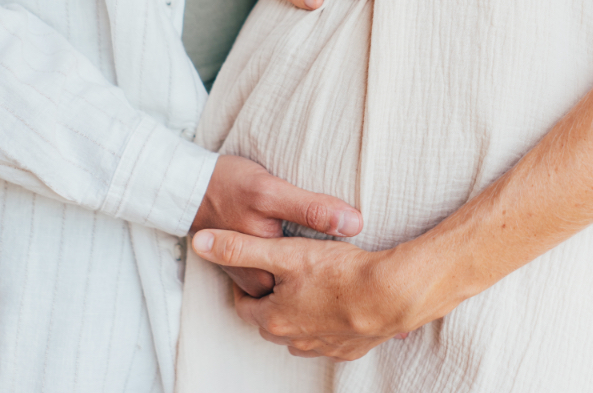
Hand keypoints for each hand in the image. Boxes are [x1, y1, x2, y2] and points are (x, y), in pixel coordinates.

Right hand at [190, 156, 363, 296]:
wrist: (188, 187)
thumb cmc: (229, 185)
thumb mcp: (271, 192)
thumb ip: (312, 209)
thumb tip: (354, 224)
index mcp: (268, 270)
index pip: (320, 282)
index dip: (345, 269)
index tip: (362, 258)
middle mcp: (259, 282)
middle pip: (307, 286)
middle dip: (331, 273)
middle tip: (353, 255)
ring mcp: (252, 278)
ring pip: (294, 283)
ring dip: (316, 272)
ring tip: (337, 255)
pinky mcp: (249, 269)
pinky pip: (281, 274)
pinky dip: (299, 266)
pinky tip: (315, 252)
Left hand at [190, 229, 420, 360]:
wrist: (392, 296)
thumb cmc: (339, 273)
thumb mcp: (284, 252)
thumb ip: (239, 248)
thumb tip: (200, 242)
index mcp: (272, 319)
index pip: (245, 304)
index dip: (247, 281)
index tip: (255, 265)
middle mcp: (294, 340)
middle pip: (271, 319)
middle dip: (272, 299)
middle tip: (281, 274)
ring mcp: (323, 348)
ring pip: (299, 331)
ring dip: (299, 313)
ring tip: (309, 286)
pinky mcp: (349, 349)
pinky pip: (329, 338)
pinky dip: (327, 322)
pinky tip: (338, 303)